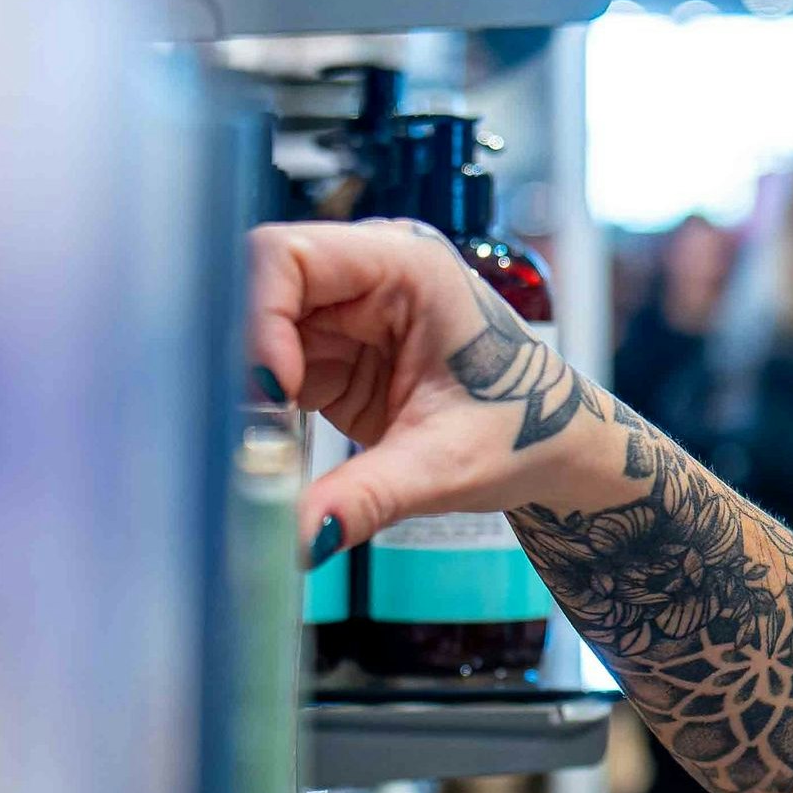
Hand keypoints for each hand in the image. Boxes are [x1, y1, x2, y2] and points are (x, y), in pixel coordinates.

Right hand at [247, 219, 584, 547]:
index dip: (258, 316)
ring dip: (248, 391)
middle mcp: (368, 274)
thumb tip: (297, 536)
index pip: (287, 256)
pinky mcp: (331, 354)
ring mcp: (346, 313)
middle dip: (242, 357)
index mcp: (406, 265)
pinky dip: (260, 411)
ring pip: (252, 334)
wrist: (551, 445)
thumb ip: (366, 497)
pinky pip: (267, 371)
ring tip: (265, 446)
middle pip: (258, 291)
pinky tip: (275, 447)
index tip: (268, 389)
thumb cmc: (524, 428)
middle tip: (254, 428)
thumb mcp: (445, 467)